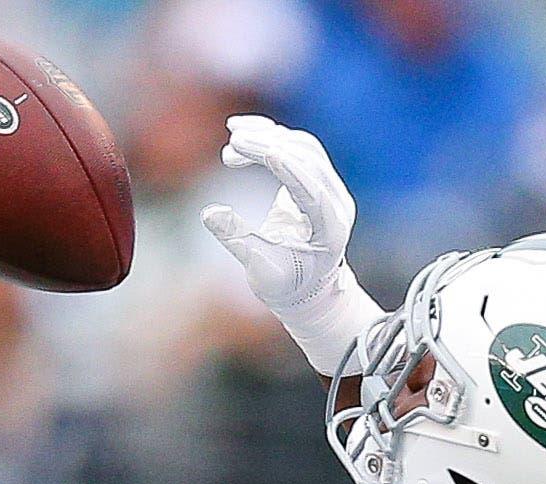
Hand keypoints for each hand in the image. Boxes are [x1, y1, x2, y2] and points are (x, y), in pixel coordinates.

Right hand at [200, 115, 356, 313]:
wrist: (309, 290)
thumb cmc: (286, 287)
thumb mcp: (260, 273)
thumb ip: (237, 240)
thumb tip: (208, 213)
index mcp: (331, 231)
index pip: (312, 190)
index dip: (289, 168)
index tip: (263, 150)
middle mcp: (337, 203)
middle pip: (308, 160)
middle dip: (269, 146)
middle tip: (233, 142)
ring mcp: (330, 188)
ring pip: (303, 147)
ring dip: (267, 138)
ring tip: (232, 142)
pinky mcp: (317, 179)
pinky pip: (297, 148)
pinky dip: (270, 138)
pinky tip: (242, 132)